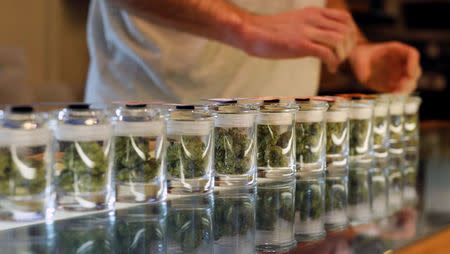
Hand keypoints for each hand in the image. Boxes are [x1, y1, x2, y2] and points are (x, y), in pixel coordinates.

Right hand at [239, 7, 357, 72]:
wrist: (252, 32)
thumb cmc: (272, 32)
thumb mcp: (297, 22)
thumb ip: (312, 26)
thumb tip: (325, 38)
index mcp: (314, 12)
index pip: (345, 19)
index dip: (351, 35)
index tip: (345, 48)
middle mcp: (313, 18)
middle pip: (346, 30)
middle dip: (350, 48)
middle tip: (342, 59)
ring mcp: (307, 31)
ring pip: (340, 40)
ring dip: (342, 55)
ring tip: (335, 64)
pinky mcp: (300, 44)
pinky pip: (327, 53)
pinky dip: (333, 62)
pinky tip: (330, 68)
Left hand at [350, 42, 421, 93]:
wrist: (357, 62)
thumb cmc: (360, 56)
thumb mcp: (359, 58)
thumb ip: (363, 66)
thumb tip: (365, 76)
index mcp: (397, 51)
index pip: (412, 54)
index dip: (414, 64)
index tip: (409, 74)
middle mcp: (402, 62)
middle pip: (415, 71)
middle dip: (410, 81)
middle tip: (400, 88)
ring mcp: (399, 74)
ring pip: (411, 83)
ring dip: (406, 90)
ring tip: (394, 94)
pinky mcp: (394, 84)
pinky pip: (402, 90)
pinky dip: (399, 95)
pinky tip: (391, 97)